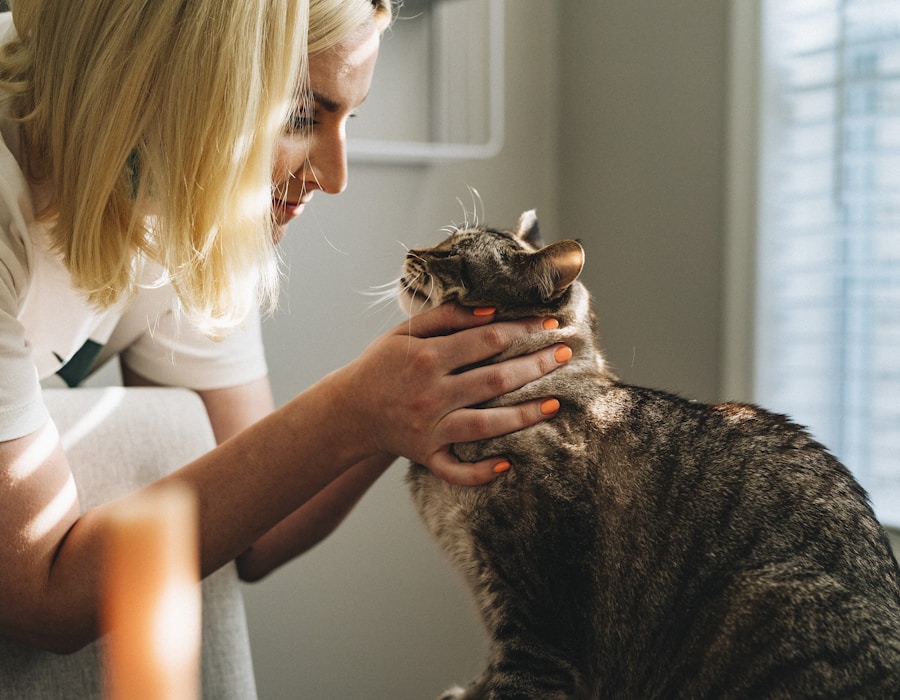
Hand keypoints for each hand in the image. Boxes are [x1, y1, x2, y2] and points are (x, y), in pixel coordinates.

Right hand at [333, 303, 568, 484]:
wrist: (348, 410)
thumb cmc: (381, 365)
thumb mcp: (405, 332)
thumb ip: (447, 317)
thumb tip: (491, 310)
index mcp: (428, 358)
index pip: (487, 339)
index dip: (522, 329)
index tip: (549, 322)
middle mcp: (431, 394)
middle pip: (495, 380)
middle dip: (535, 365)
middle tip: (566, 354)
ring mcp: (430, 428)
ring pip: (486, 425)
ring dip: (523, 415)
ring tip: (555, 404)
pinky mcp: (426, 455)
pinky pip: (456, 470)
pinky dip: (480, 472)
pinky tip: (507, 464)